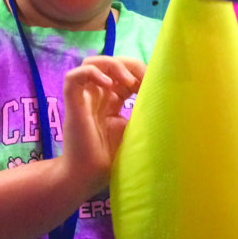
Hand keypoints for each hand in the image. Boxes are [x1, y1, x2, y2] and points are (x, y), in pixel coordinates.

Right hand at [59, 55, 144, 195]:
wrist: (88, 176)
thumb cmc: (110, 158)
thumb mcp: (135, 129)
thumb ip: (143, 111)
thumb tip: (165, 98)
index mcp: (112, 100)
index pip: (124, 73)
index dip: (139, 72)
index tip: (155, 85)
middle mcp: (97, 95)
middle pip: (109, 63)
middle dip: (129, 66)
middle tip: (143, 81)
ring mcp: (84, 97)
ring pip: (90, 63)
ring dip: (112, 65)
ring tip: (127, 82)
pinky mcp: (72, 103)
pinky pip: (73, 76)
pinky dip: (91, 73)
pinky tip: (107, 85)